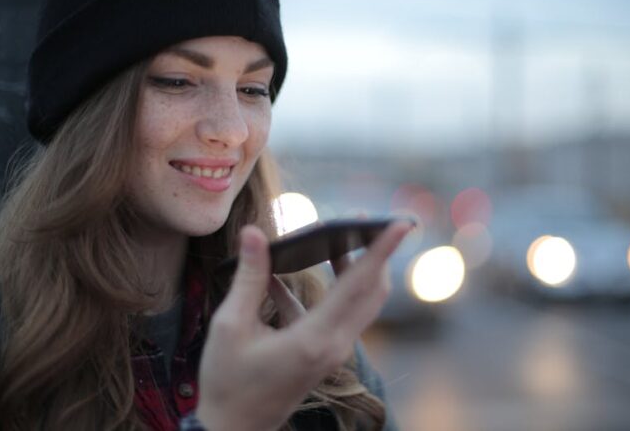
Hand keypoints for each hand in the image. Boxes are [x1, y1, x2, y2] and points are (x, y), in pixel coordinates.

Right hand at [196, 221, 411, 430]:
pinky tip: (281, 278)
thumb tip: (253, 233)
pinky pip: (335, 314)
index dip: (381, 250)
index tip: (402, 224)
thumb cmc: (228, 382)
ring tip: (338, 237)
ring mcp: (332, 352)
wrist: (234, 429)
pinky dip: (321, 292)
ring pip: (359, 302)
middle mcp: (334, 345)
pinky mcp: (323, 354)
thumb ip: (248, 277)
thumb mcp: (230, 326)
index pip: (358, 284)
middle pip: (372, 291)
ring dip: (354, 269)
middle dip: (375, 253)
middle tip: (365, 219)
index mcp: (315, 339)